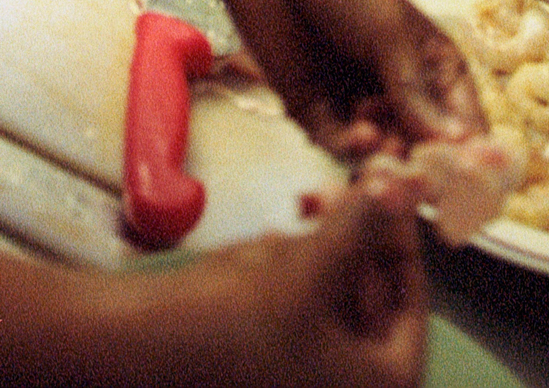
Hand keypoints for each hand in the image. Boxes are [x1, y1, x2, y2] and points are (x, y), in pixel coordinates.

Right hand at [147, 177, 427, 387]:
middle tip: (343, 188)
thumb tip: (408, 180)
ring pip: (334, 306)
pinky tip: (272, 240)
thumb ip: (363, 222)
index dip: (401, 241)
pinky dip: (296, 277)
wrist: (138, 349)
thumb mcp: (309, 266)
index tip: (391, 191)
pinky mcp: (271, 368)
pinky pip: (301, 319)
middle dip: (358, 241)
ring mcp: (306, 381)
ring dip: (326, 251)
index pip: (410, 307)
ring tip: (304, 208)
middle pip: (372, 305)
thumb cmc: (230, 322)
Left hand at [219, 0, 485, 160]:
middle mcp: (401, 94)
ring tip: (382, 144)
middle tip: (415, 167)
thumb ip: (416, 92)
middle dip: (419, 162)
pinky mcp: (317, 114)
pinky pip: (340, 146)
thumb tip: (458, 145)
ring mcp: (359, 105)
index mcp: (434, 69)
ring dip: (384, 156)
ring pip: (381, 154)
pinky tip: (359, 137)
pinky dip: (351, 148)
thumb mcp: (389, 35)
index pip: (464, 124)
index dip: (468, 154)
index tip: (466, 176)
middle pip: (422, 149)